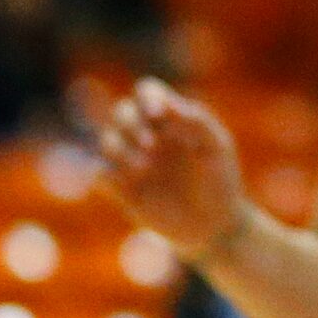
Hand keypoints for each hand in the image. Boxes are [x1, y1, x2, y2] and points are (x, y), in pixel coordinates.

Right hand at [96, 79, 248, 256]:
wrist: (213, 227)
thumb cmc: (220, 182)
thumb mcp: (217, 148)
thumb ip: (197, 120)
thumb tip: (167, 104)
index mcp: (170, 119)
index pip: (147, 91)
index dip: (147, 97)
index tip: (158, 115)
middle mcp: (146, 134)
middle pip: (121, 111)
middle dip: (131, 125)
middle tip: (151, 148)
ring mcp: (131, 160)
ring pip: (106, 139)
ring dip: (120, 149)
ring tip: (145, 170)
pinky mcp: (120, 187)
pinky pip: (98, 172)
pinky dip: (105, 173)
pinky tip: (126, 184)